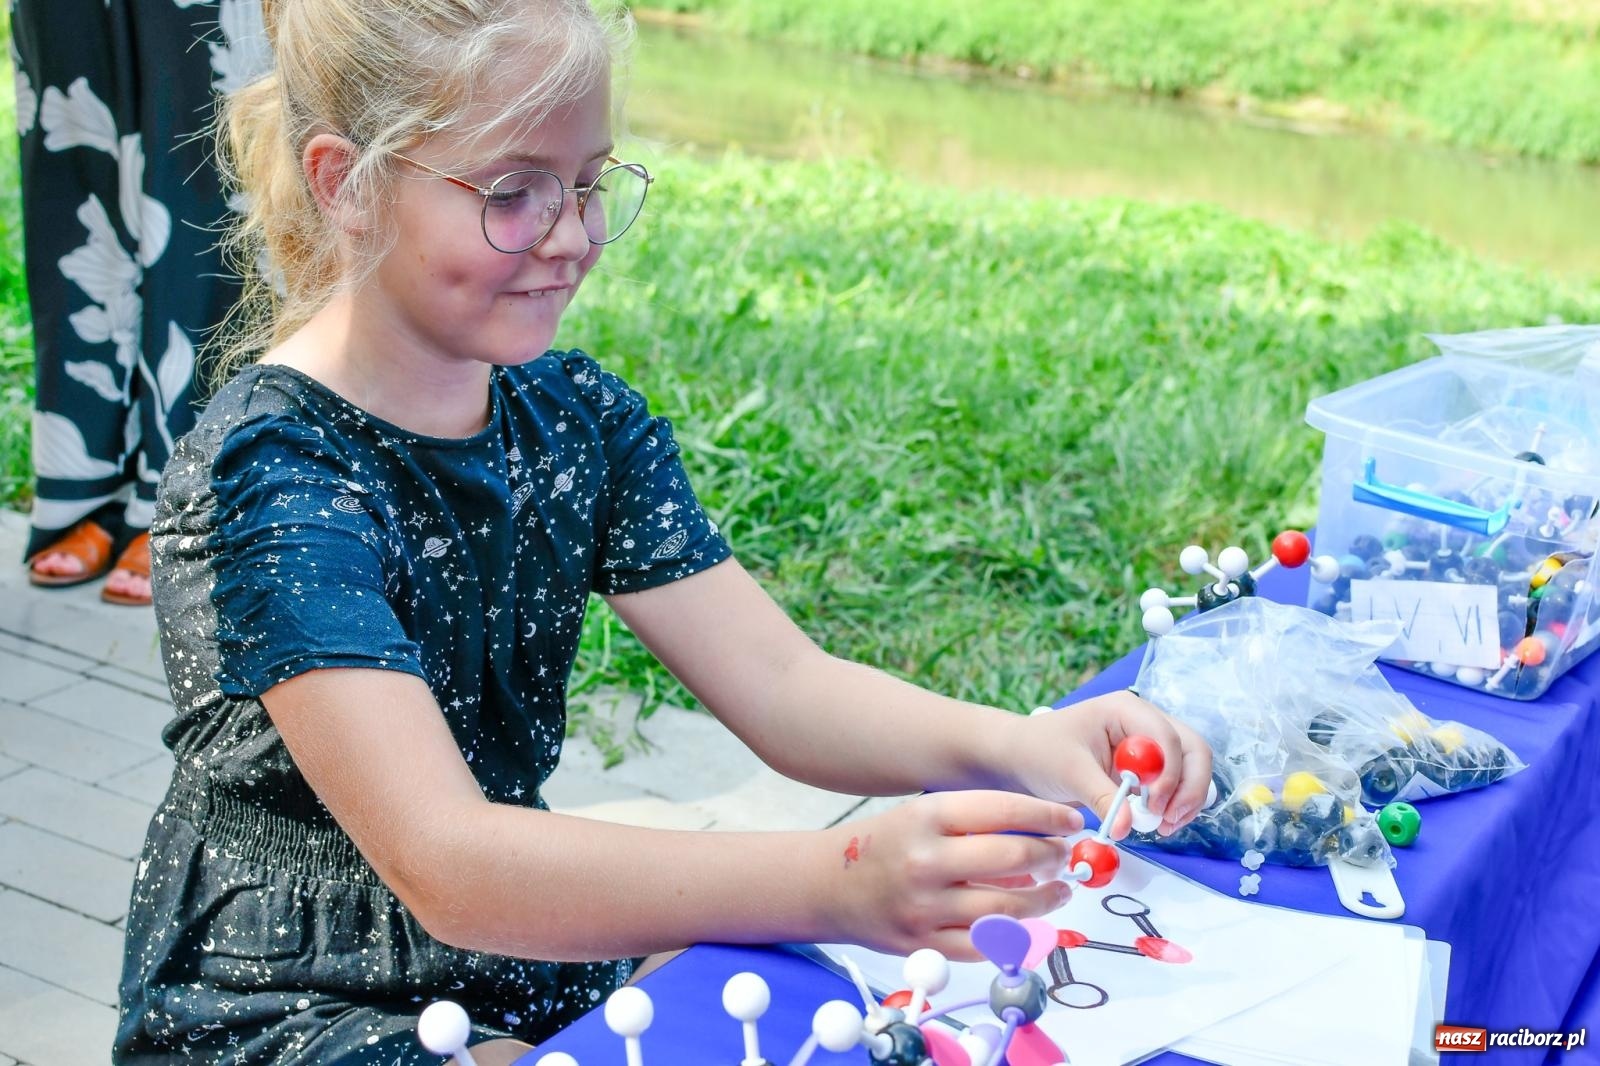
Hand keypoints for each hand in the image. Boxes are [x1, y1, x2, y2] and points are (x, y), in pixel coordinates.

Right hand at [823, 791, 1079, 959]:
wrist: (828, 885)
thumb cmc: (886, 844)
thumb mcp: (922, 814)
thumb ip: (976, 822)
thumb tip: (1042, 832)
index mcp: (927, 817)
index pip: (1003, 810)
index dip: (1046, 816)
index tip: (1072, 822)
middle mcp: (926, 860)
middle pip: (1011, 858)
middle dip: (1050, 857)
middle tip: (1064, 857)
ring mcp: (924, 907)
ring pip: (1005, 908)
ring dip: (1043, 900)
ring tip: (1058, 890)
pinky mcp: (923, 944)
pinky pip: (983, 945)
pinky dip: (1012, 935)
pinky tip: (1026, 922)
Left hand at [1011, 690, 1212, 838]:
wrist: (1022, 758)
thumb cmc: (1040, 751)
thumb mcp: (1070, 773)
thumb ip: (1102, 798)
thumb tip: (1126, 828)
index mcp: (1126, 710)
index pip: (1167, 738)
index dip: (1169, 774)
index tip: (1153, 806)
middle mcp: (1145, 722)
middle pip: (1192, 750)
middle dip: (1188, 787)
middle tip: (1169, 820)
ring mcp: (1149, 745)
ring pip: (1190, 768)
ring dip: (1186, 799)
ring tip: (1164, 826)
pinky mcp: (1146, 768)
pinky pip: (1175, 784)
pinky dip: (1174, 804)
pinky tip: (1158, 823)